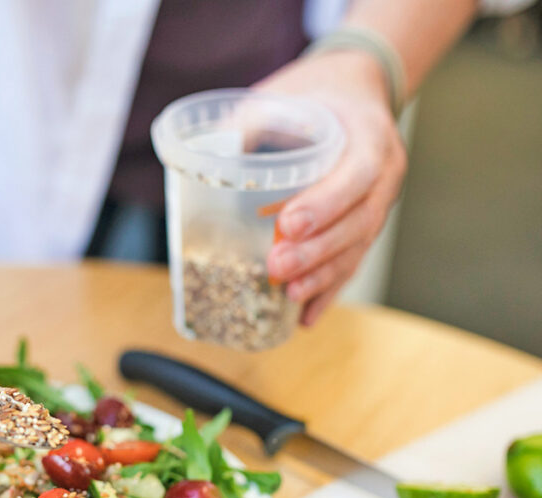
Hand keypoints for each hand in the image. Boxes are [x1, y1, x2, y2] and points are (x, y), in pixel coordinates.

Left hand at [255, 50, 407, 324]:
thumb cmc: (315, 93)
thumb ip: (250, 121)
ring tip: (290, 295)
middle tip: (277, 267)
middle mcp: (384, 174)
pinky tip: (304, 316)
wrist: (355, 89)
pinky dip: (327, 291)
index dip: (325, 204)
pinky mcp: (364, 224)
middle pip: (359, 221)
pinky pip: (350, 262)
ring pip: (357, 248)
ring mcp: (378, 203)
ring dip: (323, 276)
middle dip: (317, 250)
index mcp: (370, 136)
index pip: (357, 175)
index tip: (288, 224)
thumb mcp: (285, 92)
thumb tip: (205, 154)